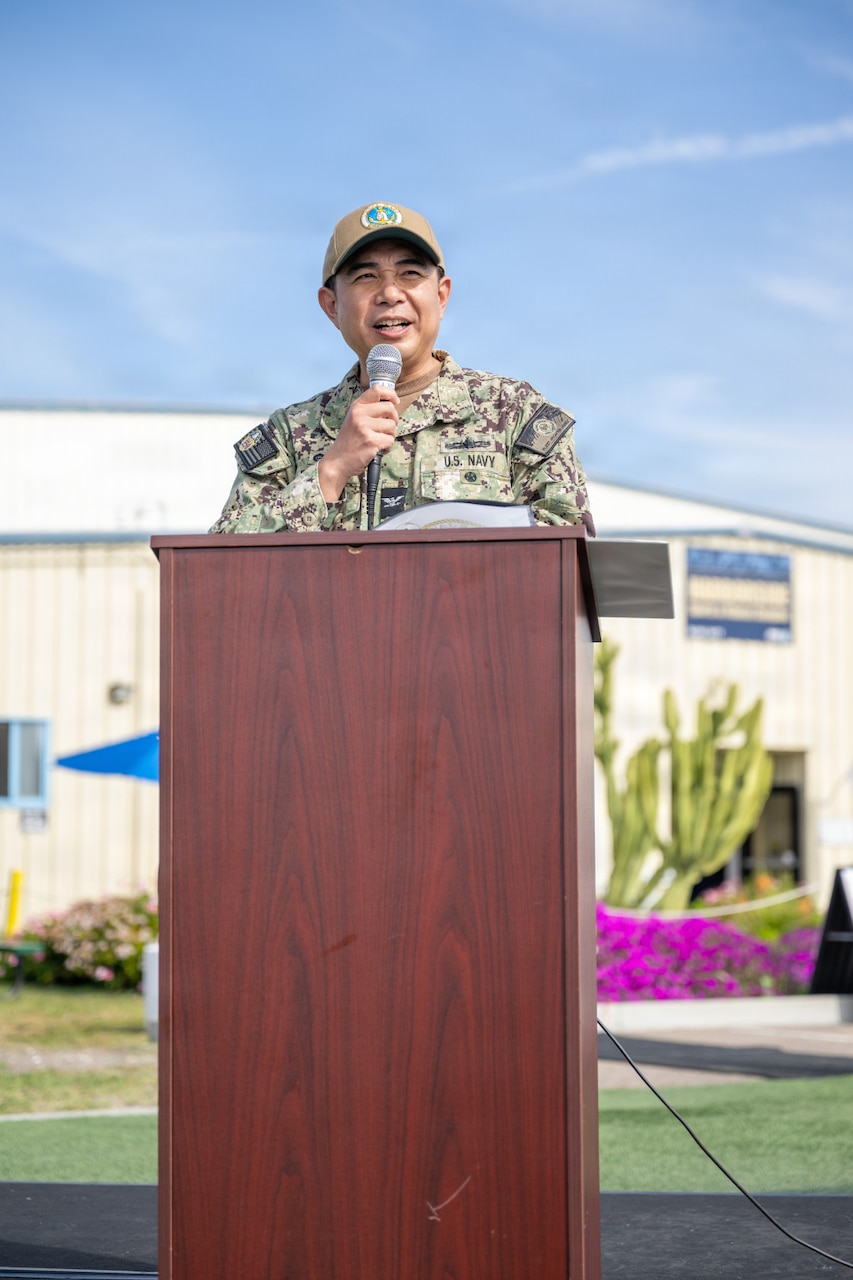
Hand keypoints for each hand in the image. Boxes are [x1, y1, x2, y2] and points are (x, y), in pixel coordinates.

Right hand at [318, 386, 398, 501]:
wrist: (337, 462)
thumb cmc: (349, 442)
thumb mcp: (354, 420)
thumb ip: (369, 411)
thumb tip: (391, 405)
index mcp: (356, 407)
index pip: (376, 390)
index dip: (390, 394)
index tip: (395, 401)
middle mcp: (359, 414)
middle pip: (389, 408)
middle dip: (393, 420)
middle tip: (387, 429)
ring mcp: (364, 427)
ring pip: (392, 426)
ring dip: (390, 436)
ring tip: (379, 441)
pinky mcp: (371, 441)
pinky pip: (390, 440)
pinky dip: (387, 447)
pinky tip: (378, 449)